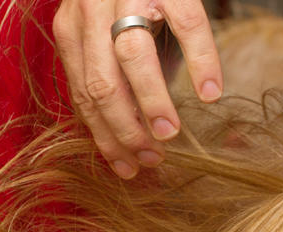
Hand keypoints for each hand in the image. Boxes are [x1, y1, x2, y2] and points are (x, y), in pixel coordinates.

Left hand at [53, 0, 222, 177]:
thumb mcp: (102, 32)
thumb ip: (111, 74)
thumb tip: (131, 130)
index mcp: (71, 30)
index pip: (83, 96)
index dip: (104, 136)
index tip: (125, 166)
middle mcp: (89, 11)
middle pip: (102, 84)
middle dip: (125, 129)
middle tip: (151, 158)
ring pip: (133, 57)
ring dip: (152, 103)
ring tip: (169, 136)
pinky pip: (187, 23)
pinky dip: (201, 60)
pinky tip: (212, 90)